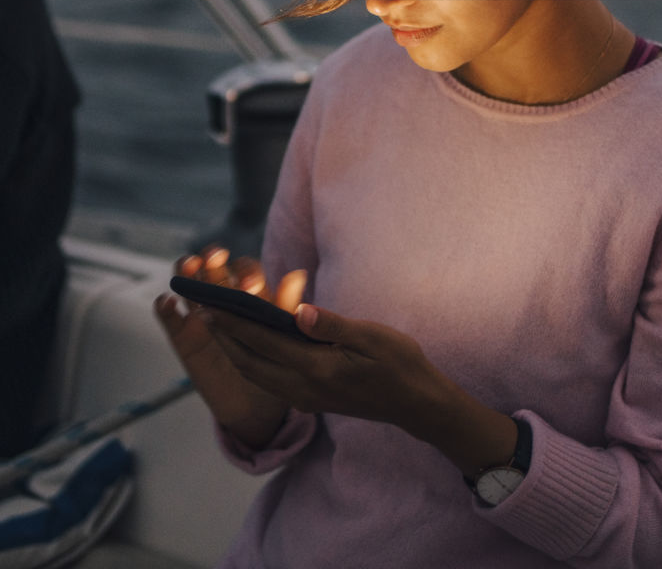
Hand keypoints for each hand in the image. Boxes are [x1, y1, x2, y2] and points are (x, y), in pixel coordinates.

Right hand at [154, 246, 307, 448]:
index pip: (245, 269)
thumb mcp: (283, 335)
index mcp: (251, 294)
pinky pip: (170, 318)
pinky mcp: (183, 336)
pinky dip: (165, 307)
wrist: (258, 404)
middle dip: (213, 258)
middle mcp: (223, 298)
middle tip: (217, 259)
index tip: (250, 285)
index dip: (246, 271)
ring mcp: (200, 314)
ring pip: (189, 282)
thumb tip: (298, 275)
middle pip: (213, 267)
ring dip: (186, 269)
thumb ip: (286, 307)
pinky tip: (167, 302)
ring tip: (190, 266)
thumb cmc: (275, 364)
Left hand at [199, 303, 517, 475]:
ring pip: (256, 372)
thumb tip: (298, 310)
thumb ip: (333, 326)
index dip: (235, 322)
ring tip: (214, 324)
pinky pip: (269, 378)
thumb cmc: (399, 364)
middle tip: (200, 307)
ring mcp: (305, 395)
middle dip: (223, 335)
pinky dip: (250, 359)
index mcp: (317, 369)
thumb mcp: (372, 338)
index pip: (264, 341)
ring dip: (232, 348)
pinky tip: (246, 344)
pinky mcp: (310, 397)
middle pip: (250, 360)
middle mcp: (303, 387)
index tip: (211, 302)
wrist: (415, 404)